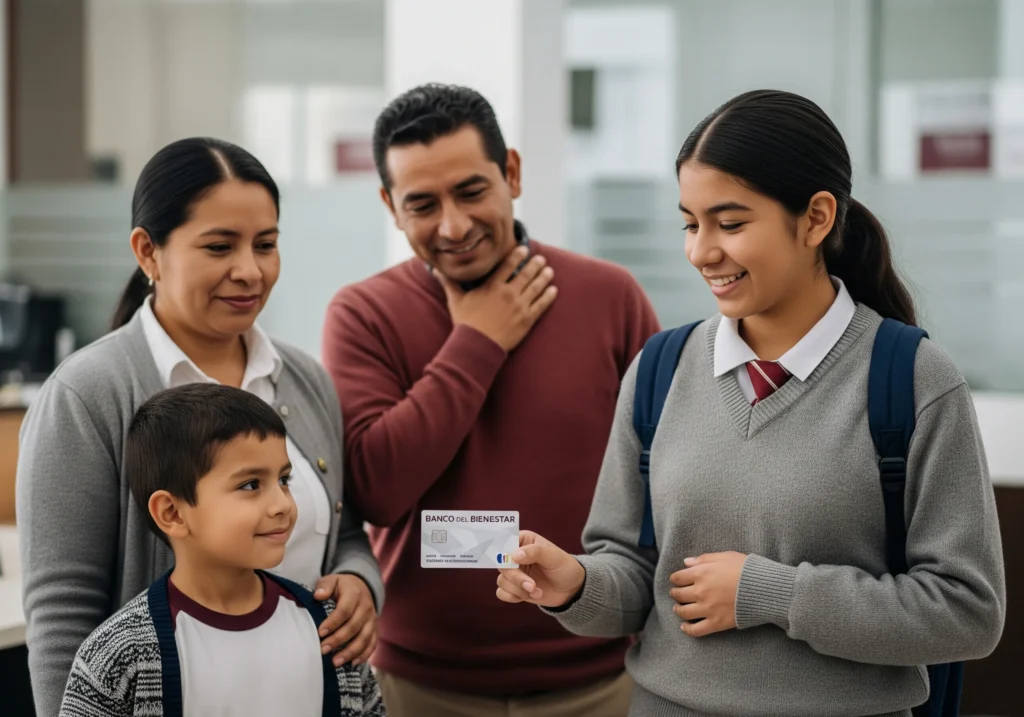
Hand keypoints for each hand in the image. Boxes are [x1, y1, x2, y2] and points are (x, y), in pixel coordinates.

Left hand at [314, 574, 377, 665]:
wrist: (360, 586)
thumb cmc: (341, 587)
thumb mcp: (332, 581)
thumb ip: (324, 586)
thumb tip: (318, 595)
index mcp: (355, 594)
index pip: (345, 610)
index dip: (333, 622)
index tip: (320, 633)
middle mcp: (366, 607)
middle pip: (354, 626)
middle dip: (338, 640)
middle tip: (323, 650)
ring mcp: (372, 619)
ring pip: (364, 638)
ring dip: (350, 652)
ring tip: (335, 662)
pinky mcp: (375, 629)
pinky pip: (372, 644)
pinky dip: (364, 655)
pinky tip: (352, 663)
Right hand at [435, 246, 556, 351]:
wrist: (477, 345)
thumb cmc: (465, 323)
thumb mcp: (456, 300)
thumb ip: (449, 283)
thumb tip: (435, 270)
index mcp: (492, 286)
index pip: (508, 265)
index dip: (517, 255)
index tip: (524, 249)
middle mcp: (508, 293)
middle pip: (526, 274)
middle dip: (535, 264)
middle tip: (541, 259)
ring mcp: (519, 306)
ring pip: (536, 287)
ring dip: (544, 277)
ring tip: (549, 270)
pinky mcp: (527, 320)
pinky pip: (541, 305)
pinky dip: (549, 296)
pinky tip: (554, 290)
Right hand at [495, 531, 585, 608]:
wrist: (571, 589)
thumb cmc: (564, 567)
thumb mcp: (554, 556)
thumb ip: (535, 552)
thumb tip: (514, 555)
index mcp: (523, 541)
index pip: (505, 542)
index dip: (504, 553)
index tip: (513, 563)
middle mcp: (515, 556)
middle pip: (502, 565)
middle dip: (516, 578)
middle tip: (531, 585)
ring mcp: (514, 573)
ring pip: (502, 581)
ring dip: (518, 589)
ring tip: (536, 591)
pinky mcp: (514, 588)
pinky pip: (502, 593)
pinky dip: (514, 597)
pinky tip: (530, 596)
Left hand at [669, 552, 747, 637]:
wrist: (764, 588)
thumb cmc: (746, 569)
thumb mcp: (725, 556)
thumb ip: (704, 559)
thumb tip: (686, 562)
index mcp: (701, 573)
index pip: (678, 578)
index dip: (675, 579)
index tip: (677, 581)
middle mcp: (700, 591)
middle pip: (679, 595)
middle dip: (675, 594)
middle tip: (676, 594)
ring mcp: (707, 609)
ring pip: (684, 612)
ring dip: (678, 610)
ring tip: (678, 609)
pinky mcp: (716, 623)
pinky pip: (696, 630)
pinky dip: (687, 629)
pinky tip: (685, 627)